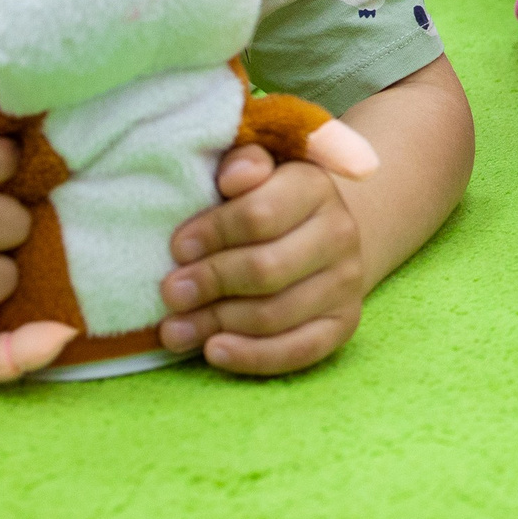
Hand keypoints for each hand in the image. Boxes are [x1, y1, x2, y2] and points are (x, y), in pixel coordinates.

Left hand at [158, 142, 367, 374]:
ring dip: (217, 324)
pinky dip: (252, 357)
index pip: (259, 214)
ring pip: (275, 314)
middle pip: (266, 269)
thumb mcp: (253, 168)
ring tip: (174, 328)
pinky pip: (299, 350)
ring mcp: (347, 281)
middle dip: (210, 283)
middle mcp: (340, 232)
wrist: (316, 234)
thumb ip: (242, 161)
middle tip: (170, 292)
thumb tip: (234, 177)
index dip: (212, 233)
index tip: (176, 247)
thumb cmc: (264, 199)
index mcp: (314, 185)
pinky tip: (214, 351)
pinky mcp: (344, 323)